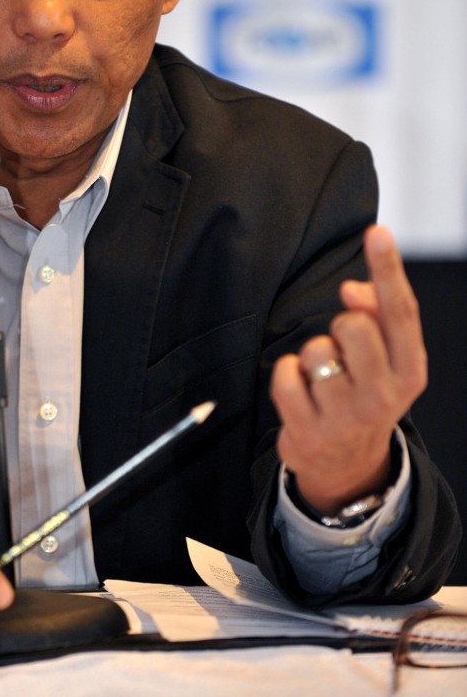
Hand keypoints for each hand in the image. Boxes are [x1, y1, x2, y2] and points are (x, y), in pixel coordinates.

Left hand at [271, 224, 425, 514]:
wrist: (347, 464)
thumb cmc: (365, 392)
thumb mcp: (384, 358)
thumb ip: (375, 315)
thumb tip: (352, 289)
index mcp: (410, 370)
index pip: (401, 312)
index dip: (387, 269)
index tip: (376, 231)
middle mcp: (385, 395)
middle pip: (353, 325)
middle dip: (340, 327)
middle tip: (343, 351)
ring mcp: (346, 416)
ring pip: (316, 350)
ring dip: (312, 356)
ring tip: (323, 377)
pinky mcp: (309, 430)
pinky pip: (285, 375)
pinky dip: (287, 375)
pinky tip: (301, 391)